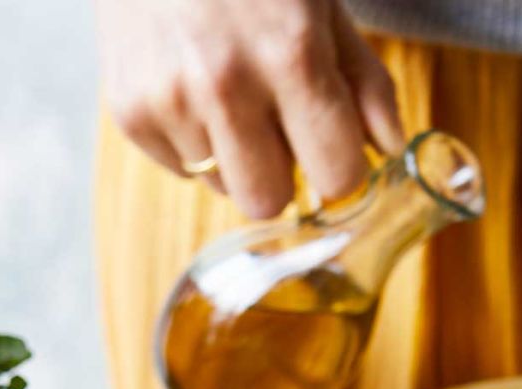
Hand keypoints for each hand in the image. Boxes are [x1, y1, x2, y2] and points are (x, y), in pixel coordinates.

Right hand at [96, 0, 403, 218]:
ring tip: (224, 86)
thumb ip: (360, 78)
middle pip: (267, 202)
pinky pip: (179, 167)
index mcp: (290, 54)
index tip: (332, 154)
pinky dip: (192, 139)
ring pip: (221, 184)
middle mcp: (226, 86)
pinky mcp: (130, 113)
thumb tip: (391, 146)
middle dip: (278, 176)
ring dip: (232, 151)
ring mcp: (170, 103)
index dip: (339, 170)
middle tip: (275, 129)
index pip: (335, 175)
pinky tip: (189, 82)